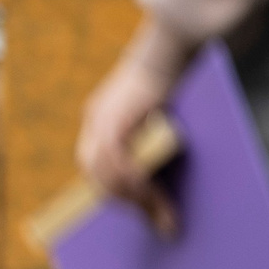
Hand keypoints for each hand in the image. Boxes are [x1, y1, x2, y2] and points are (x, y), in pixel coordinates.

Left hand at [77, 18, 196, 238]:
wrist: (171, 48)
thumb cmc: (174, 79)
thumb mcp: (157, 115)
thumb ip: (150, 141)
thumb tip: (165, 175)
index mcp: (100, 121)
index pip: (95, 167)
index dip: (112, 191)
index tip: (134, 211)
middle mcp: (94, 120)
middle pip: (95, 174)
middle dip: (123, 201)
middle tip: (153, 220)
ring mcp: (100, 119)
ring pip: (104, 172)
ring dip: (132, 197)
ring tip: (159, 212)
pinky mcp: (113, 119)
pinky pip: (117, 162)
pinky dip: (134, 181)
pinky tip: (153, 194)